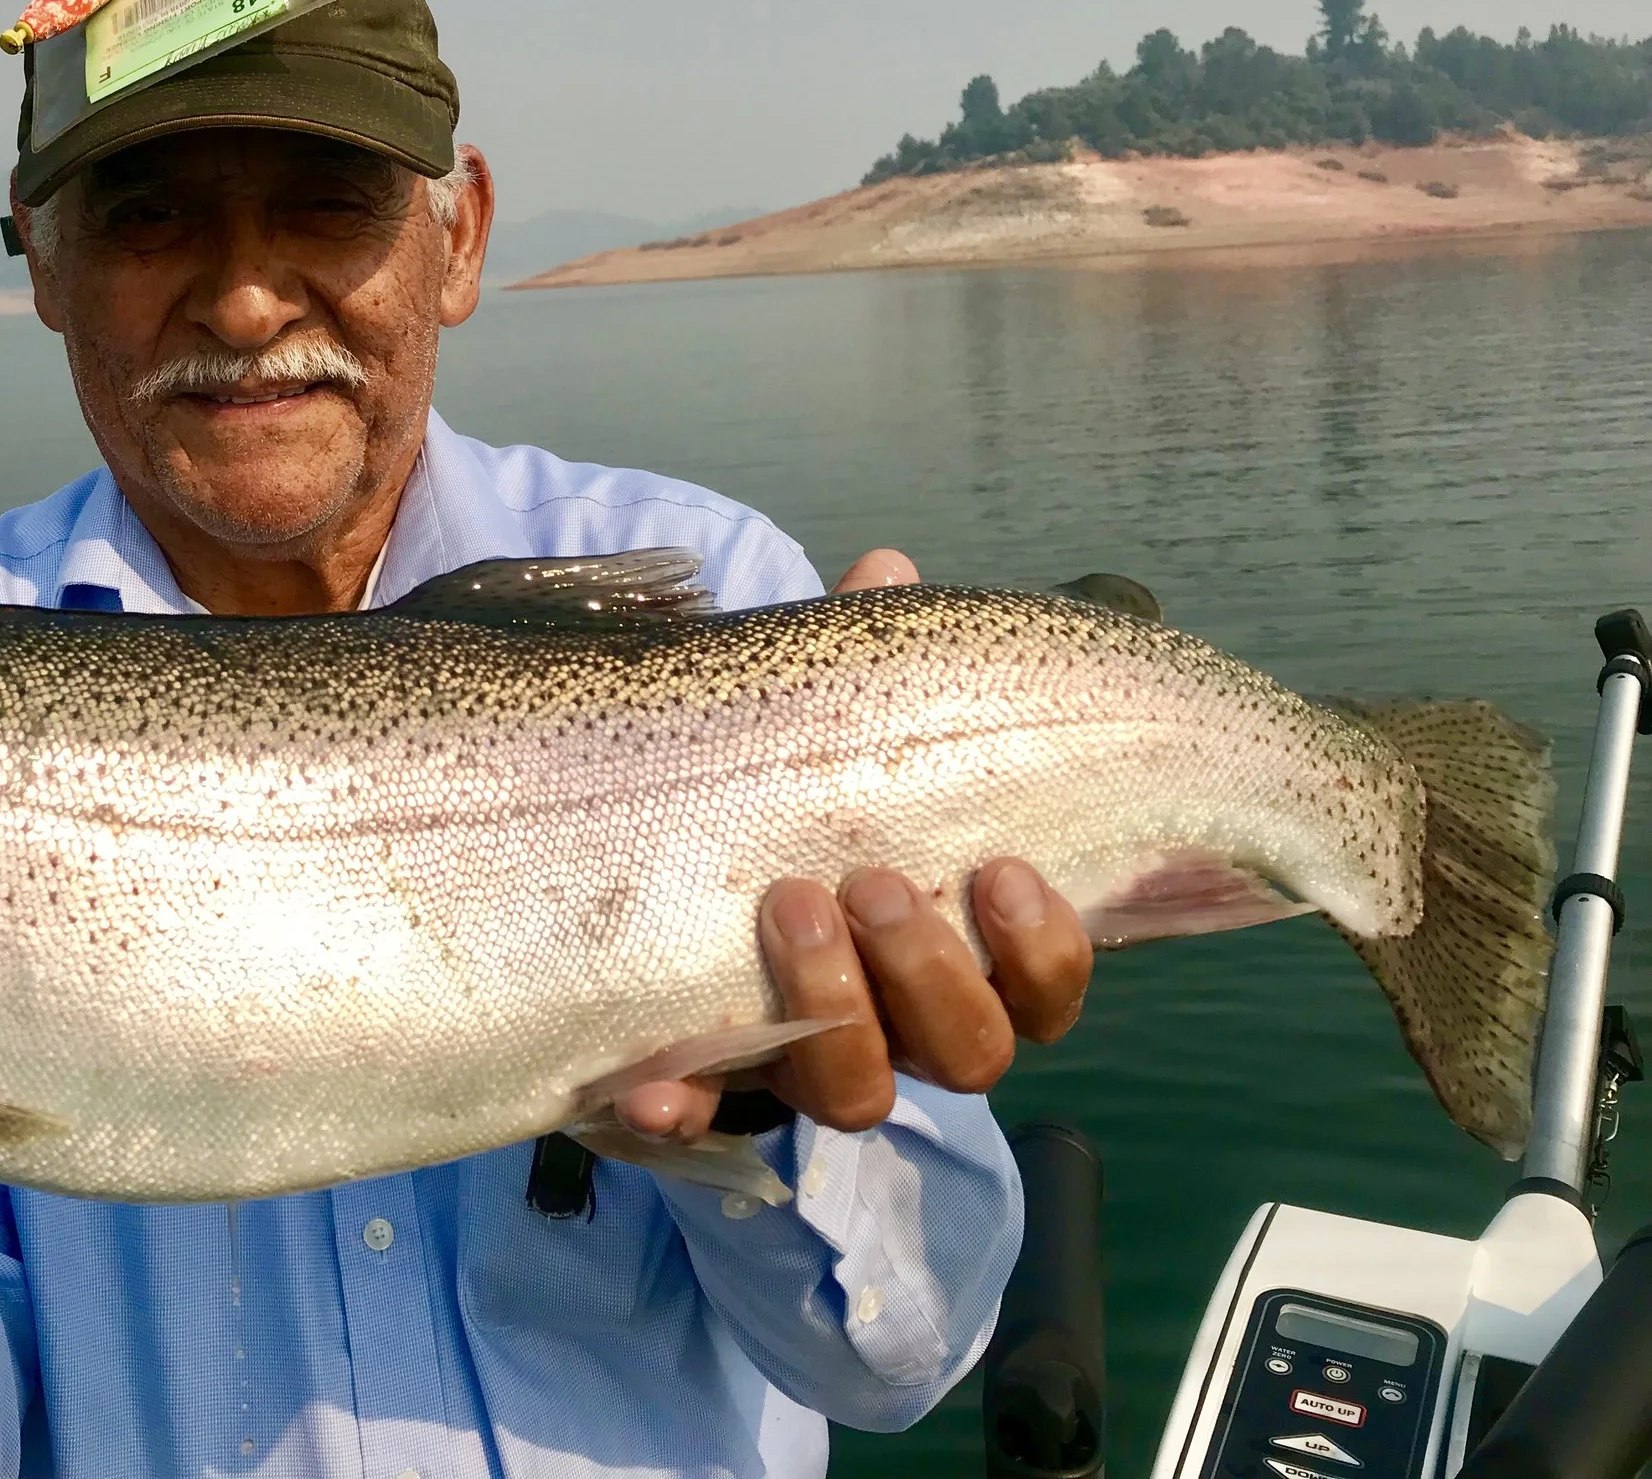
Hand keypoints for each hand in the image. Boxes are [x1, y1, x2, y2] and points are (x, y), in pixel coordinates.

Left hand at [615, 547, 1094, 1140]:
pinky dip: (683, 1107)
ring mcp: (812, 1067)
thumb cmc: (802, 808)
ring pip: (859, 1092)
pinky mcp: (715, 1091)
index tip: (1005, 871)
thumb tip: (884, 570)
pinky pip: (706, 1125)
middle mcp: (906, 1031)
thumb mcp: (834, 739)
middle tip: (870, 881)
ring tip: (787, 905)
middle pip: (966, 1052)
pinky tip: (650, 1083)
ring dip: (835, 1007)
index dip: (1043, 950)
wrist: (679, 887)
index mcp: (964, 957)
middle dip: (929, 971)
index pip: (1046, 990)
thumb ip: (869, 671)